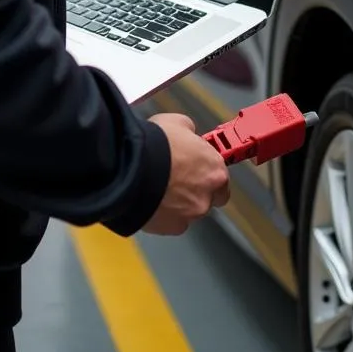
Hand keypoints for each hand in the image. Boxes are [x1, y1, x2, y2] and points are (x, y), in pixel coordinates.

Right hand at [141, 113, 230, 236]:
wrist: (131, 168)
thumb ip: (190, 133)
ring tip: (159, 189)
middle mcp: (207, 195)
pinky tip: (151, 200)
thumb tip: (188, 135)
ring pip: (189, 212)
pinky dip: (163, 214)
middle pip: (209, 198)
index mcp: (215, 169)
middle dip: (197, 191)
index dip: (208, 173)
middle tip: (179, 180)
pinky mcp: (170, 228)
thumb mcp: (179, 123)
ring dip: (178, 203)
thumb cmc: (156, 144)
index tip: (198, 169)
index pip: (222, 178)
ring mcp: (189, 214)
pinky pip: (170, 222)